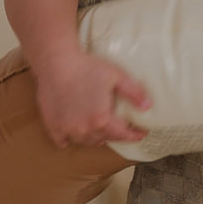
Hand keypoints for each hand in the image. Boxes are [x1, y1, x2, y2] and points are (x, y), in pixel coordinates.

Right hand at [32, 46, 151, 148]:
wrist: (55, 62)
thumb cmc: (86, 67)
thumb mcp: (116, 76)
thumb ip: (134, 93)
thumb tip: (148, 106)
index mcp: (102, 119)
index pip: (123, 134)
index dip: (134, 135)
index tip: (140, 134)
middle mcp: (85, 129)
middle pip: (105, 138)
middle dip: (115, 134)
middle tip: (120, 128)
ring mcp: (68, 129)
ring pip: (86, 141)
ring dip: (94, 137)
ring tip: (98, 129)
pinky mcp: (53, 126)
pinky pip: (63, 141)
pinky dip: (69, 139)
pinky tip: (73, 132)